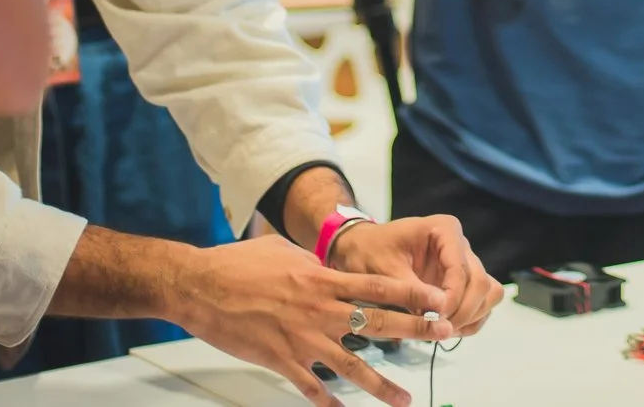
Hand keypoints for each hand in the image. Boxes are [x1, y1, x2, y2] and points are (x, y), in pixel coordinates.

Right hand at [170, 233, 453, 406]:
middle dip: (414, 329)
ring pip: (352, 365)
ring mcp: (302, 339)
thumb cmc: (238, 264)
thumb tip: (329, 267)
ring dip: (381, 384)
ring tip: (404, 398)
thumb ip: (313, 263)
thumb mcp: (283, 251)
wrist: (200, 287)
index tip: (438, 298)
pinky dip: (329, 403)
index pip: (377, 285)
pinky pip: (311, 388)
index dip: (411, 292)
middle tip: (443, 334)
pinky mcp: (281, 361)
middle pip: (377, 322)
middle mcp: (319, 309)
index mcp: (321, 278)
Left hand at [331, 215, 503, 335]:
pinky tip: (446, 328)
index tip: (435, 318)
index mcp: (444, 230)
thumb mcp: (383, 272)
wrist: (361, 250)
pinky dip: (470, 319)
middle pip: (480, 282)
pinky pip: (481, 302)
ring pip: (488, 292)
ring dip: (471, 315)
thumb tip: (439, 312)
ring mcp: (464, 262)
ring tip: (442, 329)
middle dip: (463, 310)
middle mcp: (460, 244)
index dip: (453, 297)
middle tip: (439, 329)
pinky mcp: (461, 281)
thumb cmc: (368, 252)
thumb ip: (411, 291)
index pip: (461, 268)